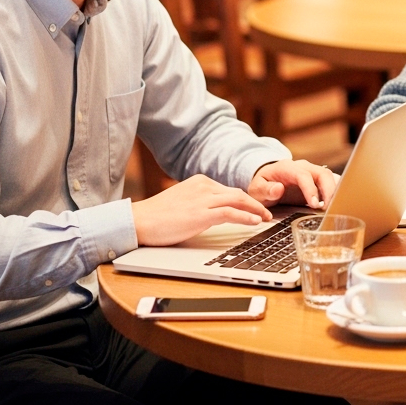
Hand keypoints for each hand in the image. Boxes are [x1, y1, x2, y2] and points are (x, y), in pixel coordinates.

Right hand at [131, 174, 272, 246]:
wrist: (138, 221)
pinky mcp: (200, 213)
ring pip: (238, 200)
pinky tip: (254, 222)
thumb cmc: (157, 216)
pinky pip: (230, 212)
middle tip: (267, 213)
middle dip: (255, 203)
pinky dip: (245, 216)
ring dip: (255, 209)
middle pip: (237, 192)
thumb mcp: (183, 203)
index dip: (245, 200)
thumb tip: (214, 213)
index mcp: (200, 182)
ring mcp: (203, 199)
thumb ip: (199, 203)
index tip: (255, 208)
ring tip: (266, 218)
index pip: (228, 190)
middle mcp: (204, 186)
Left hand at [248, 160, 336, 208]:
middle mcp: (303, 167)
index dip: (311, 189)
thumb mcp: (257, 188)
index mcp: (288, 168)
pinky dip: (334, 192)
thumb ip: (265, 189)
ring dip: (334, 192)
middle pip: (322, 173)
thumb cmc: (262, 185)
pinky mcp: (317, 181)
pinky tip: (334, 205)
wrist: (267, 180)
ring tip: (333, 209)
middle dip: (329, 190)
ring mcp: (312, 173)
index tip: (315, 205)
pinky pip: (329, 183)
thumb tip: (279, 189)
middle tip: (329, 208)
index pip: (304, 176)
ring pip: (329, 177)